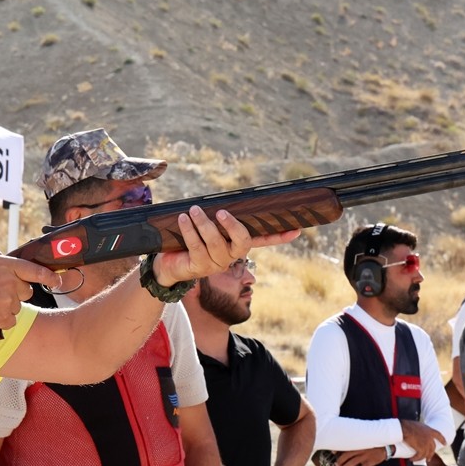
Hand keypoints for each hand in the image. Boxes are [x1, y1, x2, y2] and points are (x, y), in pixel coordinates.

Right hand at [0, 248, 62, 329]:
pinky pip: (11, 319)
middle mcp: (10, 283)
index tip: (57, 280)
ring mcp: (8, 302)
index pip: (36, 270)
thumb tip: (3, 258)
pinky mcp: (4, 319)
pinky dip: (1, 318)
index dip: (49, 276)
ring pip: (17, 305)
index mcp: (6, 265)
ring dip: (7, 304)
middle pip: (27, 290)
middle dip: (16, 291)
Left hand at [154, 208, 299, 285]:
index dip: (280, 236)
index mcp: (236, 245)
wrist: (167, 264)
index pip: (263, 240)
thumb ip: (218, 216)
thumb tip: (223, 198)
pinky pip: (196, 246)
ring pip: (215, 242)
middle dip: (233, 226)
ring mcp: (216, 264)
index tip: (297, 230)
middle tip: (221, 212)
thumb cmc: (190, 239)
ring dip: (204, 224)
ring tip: (193, 210)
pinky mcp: (199, 267)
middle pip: (243, 242)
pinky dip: (189, 230)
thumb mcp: (206, 225)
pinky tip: (184, 219)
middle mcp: (230, 257)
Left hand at [336, 447, 386, 465]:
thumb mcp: (365, 443)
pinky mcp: (370, 462)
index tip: (332, 452)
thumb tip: (346, 448)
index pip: (346, 447)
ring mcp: (365, 456)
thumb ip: (357, 445)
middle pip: (347, 455)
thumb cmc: (373, 446)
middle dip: (340, 460)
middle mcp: (360, 450)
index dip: (339, 449)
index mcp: (358, 445)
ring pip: (353, 462)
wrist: (385, 448)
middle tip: (336, 465)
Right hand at [399, 420, 441, 461]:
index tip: (445, 444)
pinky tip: (412, 459)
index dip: (442, 440)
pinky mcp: (421, 448)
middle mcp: (430, 437)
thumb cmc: (408, 425)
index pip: (439, 435)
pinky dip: (415, 458)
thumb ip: (422, 430)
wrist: (404, 428)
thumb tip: (419, 434)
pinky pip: (419, 456)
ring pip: (426, 454)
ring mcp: (426, 443)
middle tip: (428, 458)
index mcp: (430, 430)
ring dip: (422, 458)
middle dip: (431, 454)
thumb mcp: (418, 426)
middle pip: (433, 448)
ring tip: (418, 459)